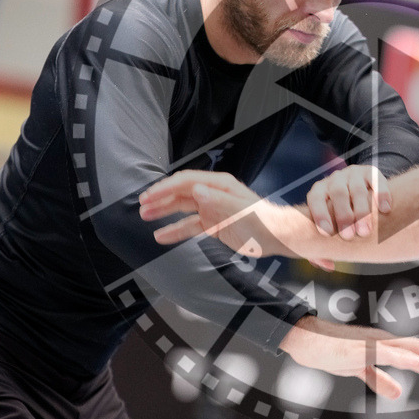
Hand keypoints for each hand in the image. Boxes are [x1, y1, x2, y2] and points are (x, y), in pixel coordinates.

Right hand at [139, 171, 281, 254]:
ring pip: (182, 208)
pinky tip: (161, 235)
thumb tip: (196, 190)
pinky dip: (175, 230)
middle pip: (180, 192)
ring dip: (163, 211)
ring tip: (144, 216)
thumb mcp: (241, 210)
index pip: (186, 181)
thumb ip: (217, 201)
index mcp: (219, 185)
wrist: (276, 236)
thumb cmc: (263, 221)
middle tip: (142, 205)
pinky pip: (189, 226)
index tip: (150, 195)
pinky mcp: (213, 224)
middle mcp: (213, 194)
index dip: (166, 187)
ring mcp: (212, 209)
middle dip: (160, 197)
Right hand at [279, 316, 418, 398]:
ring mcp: (374, 343)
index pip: (416, 350)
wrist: (305, 340)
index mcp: (384, 344)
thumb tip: (398, 393)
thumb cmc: (329, 350)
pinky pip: (391, 354)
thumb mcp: (358, 369)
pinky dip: (410, 361)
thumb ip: (378, 379)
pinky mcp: (363, 349)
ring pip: (410, 349)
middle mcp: (383, 340)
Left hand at [306, 165, 390, 239]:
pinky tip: (385, 210)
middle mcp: (335, 180)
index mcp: (319, 191)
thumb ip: (322, 246)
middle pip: (338, 193)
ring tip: (366, 232)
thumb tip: (328, 265)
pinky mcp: (371, 172)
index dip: (320, 215)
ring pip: (357, 189)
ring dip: (362, 211)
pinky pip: (376, 180)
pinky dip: (381, 194)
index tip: (327, 233)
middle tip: (349, 236)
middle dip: (343, 215)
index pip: (316, 199)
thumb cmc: (337, 216)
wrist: (357, 187)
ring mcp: (353, 174)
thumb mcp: (328, 226)